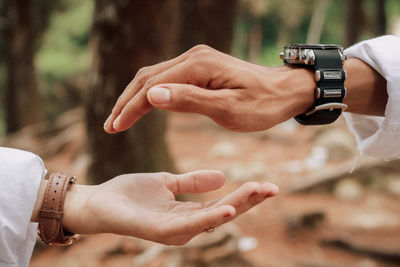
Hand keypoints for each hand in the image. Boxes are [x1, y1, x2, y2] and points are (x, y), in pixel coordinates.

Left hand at [61, 170, 277, 244]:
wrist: (98, 202)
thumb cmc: (131, 194)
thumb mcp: (167, 182)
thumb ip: (192, 181)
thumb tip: (222, 176)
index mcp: (188, 213)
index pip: (223, 204)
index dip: (244, 195)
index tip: (266, 184)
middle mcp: (185, 226)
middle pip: (223, 213)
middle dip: (249, 201)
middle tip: (273, 188)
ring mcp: (173, 231)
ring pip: (211, 219)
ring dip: (236, 207)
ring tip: (257, 193)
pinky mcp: (159, 232)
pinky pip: (188, 226)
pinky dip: (209, 218)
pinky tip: (227, 209)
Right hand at [104, 45, 315, 132]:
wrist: (284, 91)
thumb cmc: (261, 105)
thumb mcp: (228, 109)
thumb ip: (190, 100)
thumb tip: (151, 94)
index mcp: (198, 66)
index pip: (152, 86)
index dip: (131, 108)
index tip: (115, 127)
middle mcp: (193, 57)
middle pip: (147, 77)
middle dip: (126, 102)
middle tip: (110, 126)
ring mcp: (196, 60)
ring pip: (154, 76)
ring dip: (135, 97)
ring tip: (120, 119)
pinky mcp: (200, 68)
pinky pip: (168, 78)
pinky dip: (151, 93)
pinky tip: (144, 107)